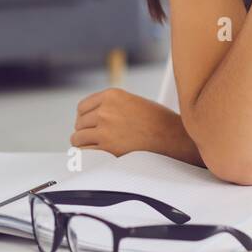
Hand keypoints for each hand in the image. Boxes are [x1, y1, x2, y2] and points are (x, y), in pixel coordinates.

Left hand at [72, 88, 202, 165]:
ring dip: (85, 144)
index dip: (85, 118)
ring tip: (97, 147)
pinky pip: (84, 153)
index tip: (89, 125)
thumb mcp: (134, 102)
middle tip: (97, 138)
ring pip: (78, 138)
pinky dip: (87, 157)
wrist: (174, 137)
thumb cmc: (159, 122)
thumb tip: (93, 117)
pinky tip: (96, 156)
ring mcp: (105, 130)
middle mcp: (105, 110)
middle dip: (86, 131)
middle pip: (79, 123)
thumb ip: (113, 106)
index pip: (82, 107)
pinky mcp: (107, 149)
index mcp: (112, 95)